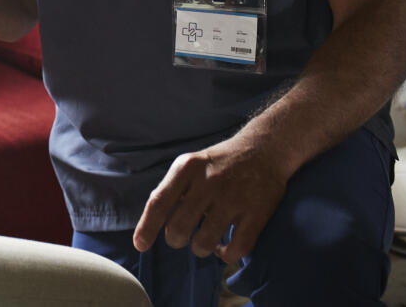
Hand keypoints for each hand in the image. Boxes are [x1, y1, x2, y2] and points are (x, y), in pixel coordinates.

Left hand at [132, 134, 289, 264]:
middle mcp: (209, 182)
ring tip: (204, 242)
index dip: (147, 227)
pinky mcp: (257, 213)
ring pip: (204, 242)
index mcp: (187, 168)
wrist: (264, 150)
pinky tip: (223, 248)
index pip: (159, 202)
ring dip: (200, 249)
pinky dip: (225, 256)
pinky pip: (236, 249)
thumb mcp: (190, 164)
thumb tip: (151, 222)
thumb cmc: (218, 163)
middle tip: (181, 237)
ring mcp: (234, 198)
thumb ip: (172, 189)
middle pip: (179, 227)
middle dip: (175, 240)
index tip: (140, 245)